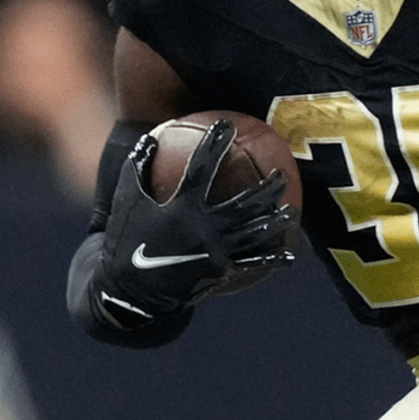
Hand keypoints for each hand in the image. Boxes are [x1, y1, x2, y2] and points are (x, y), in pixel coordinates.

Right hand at [94, 119, 298, 319]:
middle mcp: (203, 229)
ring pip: (254, 234)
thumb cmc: (126, 241)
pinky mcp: (219, 273)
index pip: (202, 168)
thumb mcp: (126, 203)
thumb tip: (147, 139)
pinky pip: (250, 265)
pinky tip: (290, 256)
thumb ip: (137, 169)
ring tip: (292, 211)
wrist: (127, 295)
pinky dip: (272, 260)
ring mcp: (214, 253)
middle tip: (284, 173)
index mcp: (181, 208)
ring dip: (276, 222)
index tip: (227, 124)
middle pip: (244, 204)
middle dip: (267, 189)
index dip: (214, 144)